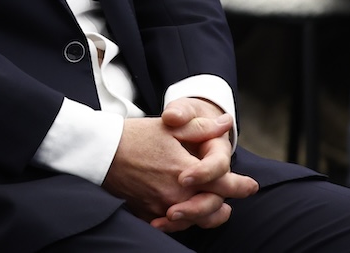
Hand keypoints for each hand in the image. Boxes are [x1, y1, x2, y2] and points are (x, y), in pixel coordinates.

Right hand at [104, 103, 256, 232]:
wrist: (99, 151)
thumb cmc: (133, 136)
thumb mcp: (168, 128)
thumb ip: (200, 128)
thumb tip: (225, 123)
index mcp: (185, 170)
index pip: (223, 184)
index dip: (241, 186)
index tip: (250, 186)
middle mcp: (176, 193)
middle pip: (212, 208)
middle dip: (223, 204)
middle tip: (230, 201)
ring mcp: (160, 205)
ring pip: (194, 220)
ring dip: (206, 215)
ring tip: (215, 211)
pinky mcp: (146, 212)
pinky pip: (171, 225)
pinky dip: (181, 222)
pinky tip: (183, 215)